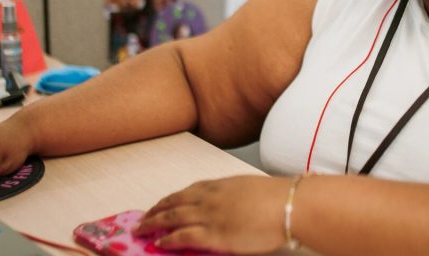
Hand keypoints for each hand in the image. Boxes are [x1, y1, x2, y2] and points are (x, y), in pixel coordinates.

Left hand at [135, 175, 290, 253]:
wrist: (287, 205)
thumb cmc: (276, 197)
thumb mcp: (249, 189)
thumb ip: (233, 195)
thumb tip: (228, 204)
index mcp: (220, 185)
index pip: (188, 191)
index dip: (171, 199)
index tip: (162, 204)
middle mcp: (209, 197)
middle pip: (174, 202)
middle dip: (156, 210)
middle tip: (143, 217)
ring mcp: (209, 215)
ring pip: (172, 218)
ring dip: (153, 223)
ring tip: (141, 229)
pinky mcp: (213, 234)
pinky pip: (182, 236)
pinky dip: (168, 239)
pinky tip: (159, 242)